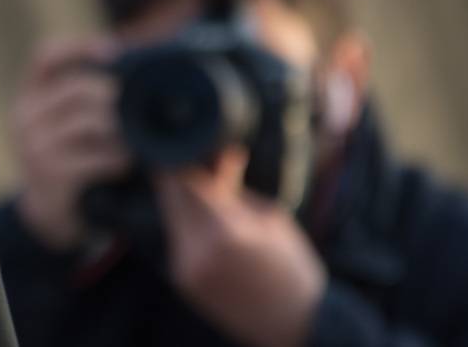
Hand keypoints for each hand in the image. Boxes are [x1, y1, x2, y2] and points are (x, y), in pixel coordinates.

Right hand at [10, 34, 130, 250]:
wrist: (48, 214)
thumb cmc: (70, 160)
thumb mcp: (66, 124)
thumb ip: (87, 99)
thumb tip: (132, 65)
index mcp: (29, 97)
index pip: (45, 57)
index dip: (79, 48)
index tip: (114, 51)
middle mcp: (25, 117)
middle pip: (78, 89)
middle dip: (116, 97)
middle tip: (143, 108)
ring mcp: (34, 147)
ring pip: (91, 123)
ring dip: (123, 131)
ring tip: (139, 139)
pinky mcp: (51, 175)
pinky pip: (97, 158)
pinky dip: (119, 159)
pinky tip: (128, 164)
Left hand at [154, 146, 326, 346]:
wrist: (298, 325)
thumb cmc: (292, 266)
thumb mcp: (269, 216)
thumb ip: (233, 185)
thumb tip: (215, 150)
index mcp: (222, 231)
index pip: (181, 179)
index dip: (182, 156)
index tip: (190, 141)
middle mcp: (195, 251)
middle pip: (169, 195)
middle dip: (180, 175)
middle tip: (196, 159)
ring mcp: (185, 269)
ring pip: (171, 216)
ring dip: (183, 199)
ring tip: (208, 189)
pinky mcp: (183, 281)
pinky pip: (177, 239)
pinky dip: (188, 224)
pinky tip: (208, 220)